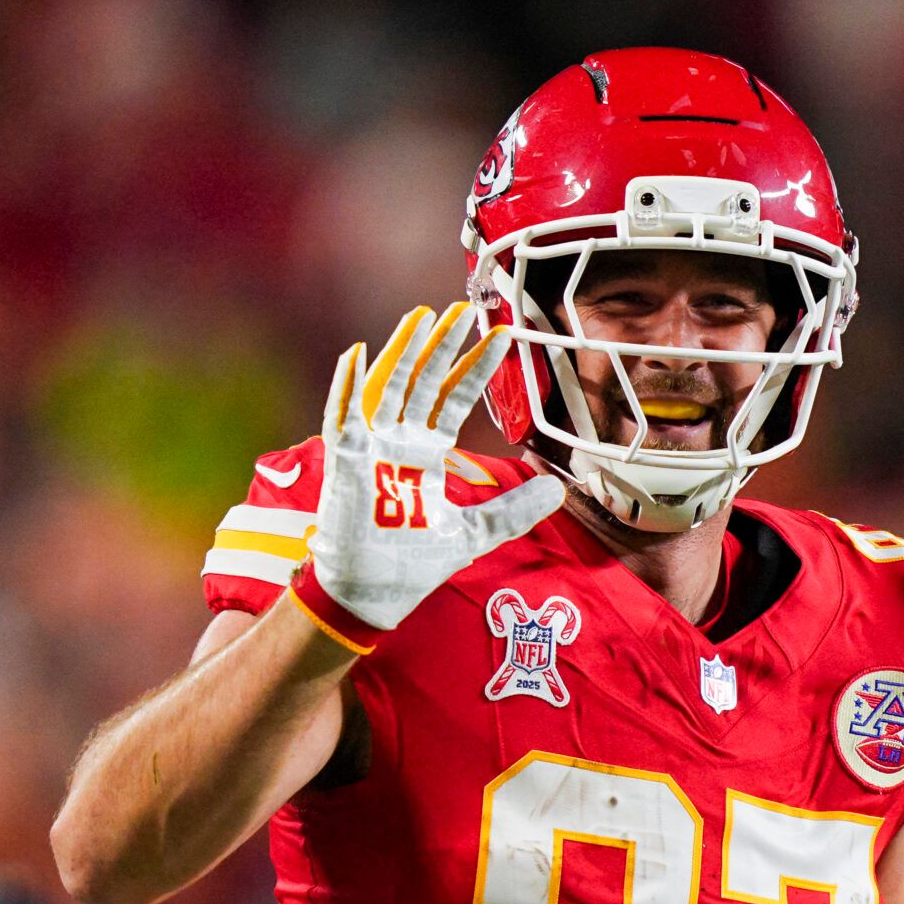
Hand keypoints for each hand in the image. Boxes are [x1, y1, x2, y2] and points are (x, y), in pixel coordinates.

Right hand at [306, 303, 565, 630]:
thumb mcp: (476, 531)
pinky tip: (355, 354)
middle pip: (423, 382)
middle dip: (442, 346)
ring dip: (402, 352)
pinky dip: (346, 386)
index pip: (454, 398)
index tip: (502, 338)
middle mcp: (399, 442)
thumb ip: (514, 511)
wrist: (373, 594)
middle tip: (462, 309)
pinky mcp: (345, 463)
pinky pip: (342, 416)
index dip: (476, 368)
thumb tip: (560, 492)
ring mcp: (371, 448)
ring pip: (388, 387)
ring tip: (421, 317)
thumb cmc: (412, 562)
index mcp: (426, 453)